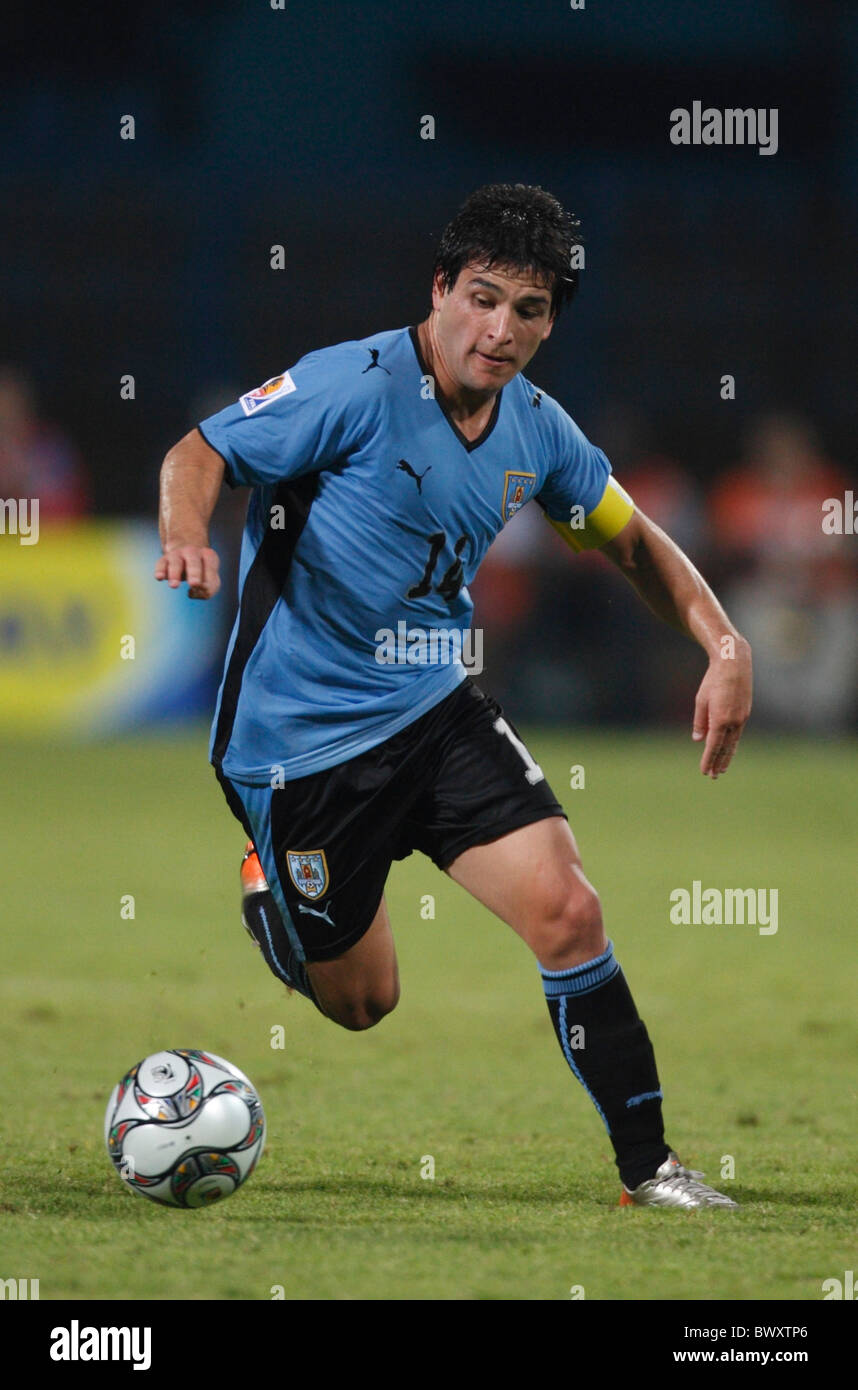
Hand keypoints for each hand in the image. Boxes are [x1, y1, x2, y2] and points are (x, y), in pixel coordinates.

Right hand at [154, 545, 220, 599]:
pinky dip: (160, 571)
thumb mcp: (211, 580)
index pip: (210, 569)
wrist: (186, 554)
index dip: (209, 580)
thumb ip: (209, 589)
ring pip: (176, 563)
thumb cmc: (203, 571)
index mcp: (208, 555)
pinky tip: (159, 577)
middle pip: (194, 563)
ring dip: (175, 574)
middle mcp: (192, 552)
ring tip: (174, 586)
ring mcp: (177, 554)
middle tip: (195, 584)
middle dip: (194, 574)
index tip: (205, 589)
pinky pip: (161, 564)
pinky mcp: (164, 560)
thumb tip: (193, 593)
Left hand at [692, 638, 751, 778]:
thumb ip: (700, 723)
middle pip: (725, 748)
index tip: (704, 772)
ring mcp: (742, 718)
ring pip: (733, 742)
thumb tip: (698, 740)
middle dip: (718, 763)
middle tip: (713, 776)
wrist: (734, 663)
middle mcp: (734, 721)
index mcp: (720, 719)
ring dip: (727, 756)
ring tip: (722, 768)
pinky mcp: (745, 712)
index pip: (713, 746)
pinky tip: (729, 749)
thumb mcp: (701, 701)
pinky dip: (733, 744)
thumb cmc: (713, 681)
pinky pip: (738, 733)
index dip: (708, 760)